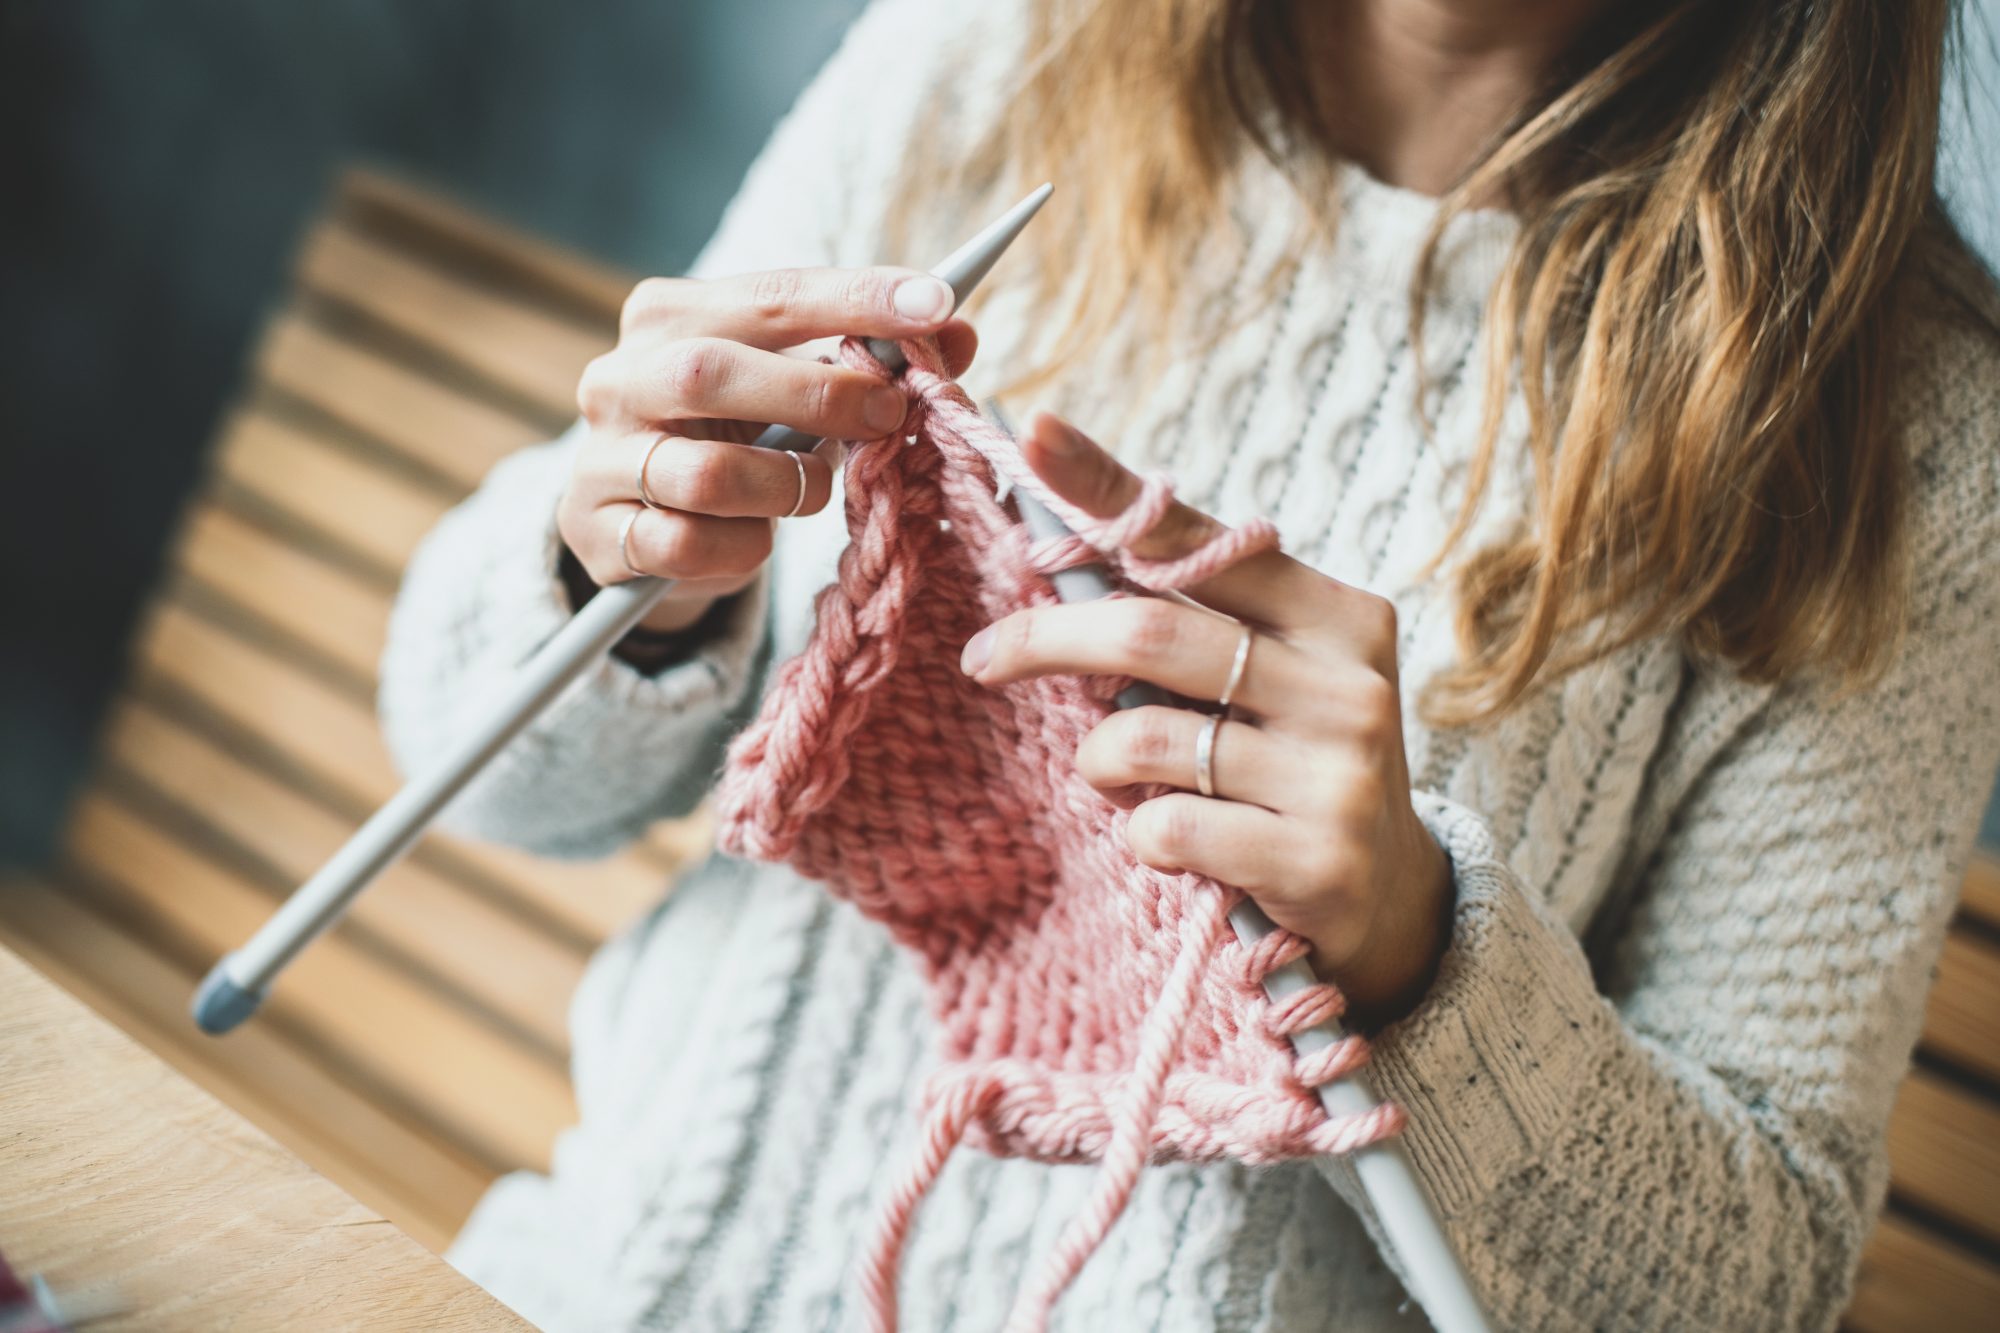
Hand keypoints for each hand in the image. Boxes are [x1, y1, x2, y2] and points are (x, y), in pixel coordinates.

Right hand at [561, 266, 978, 630]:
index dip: (856, 298)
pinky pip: (686, 544)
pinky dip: (741, 548)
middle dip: (818, 394)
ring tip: (808, 489)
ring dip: (785, 487)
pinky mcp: (599, 532)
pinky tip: (753, 540)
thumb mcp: (797, 390)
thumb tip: (958, 334)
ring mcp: (601, 457)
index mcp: (669, 316)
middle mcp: (621, 376)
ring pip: (707, 474)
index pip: (771, 293)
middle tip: (890, 413)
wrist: (641, 523)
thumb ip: (868, 360)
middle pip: (714, 373)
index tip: (936, 303)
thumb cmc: (735, 438)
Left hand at [960, 412, 1453, 1027]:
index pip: (1199, 539)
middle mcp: (1348, 683)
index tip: (1031, 435)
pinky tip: (1172, 844)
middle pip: (1150, 634)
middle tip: (986, 656)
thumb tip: (1056, 553)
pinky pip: (1165, 828)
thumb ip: (1192, 621)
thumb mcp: (1268, 677)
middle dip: (1046, 640)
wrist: (1391, 898)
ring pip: (1144, 738)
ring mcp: (1339, 772)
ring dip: (1099, 761)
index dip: (1108, 486)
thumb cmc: (1295, 763)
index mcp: (1337, 615)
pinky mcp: (1316, 858)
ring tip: (1119, 777)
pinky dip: (1139, 834)